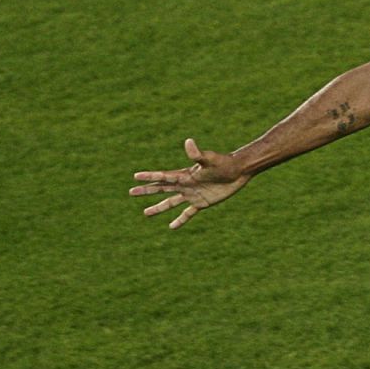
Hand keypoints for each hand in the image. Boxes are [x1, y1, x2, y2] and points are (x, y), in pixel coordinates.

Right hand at [130, 138, 249, 228]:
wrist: (239, 171)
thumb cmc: (224, 163)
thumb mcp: (209, 159)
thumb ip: (197, 153)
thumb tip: (188, 141)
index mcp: (185, 175)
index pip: (163, 177)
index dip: (149, 177)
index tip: (135, 176)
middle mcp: (186, 185)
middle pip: (162, 189)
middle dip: (147, 190)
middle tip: (131, 192)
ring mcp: (193, 194)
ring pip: (171, 202)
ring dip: (159, 207)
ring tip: (146, 213)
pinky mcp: (202, 203)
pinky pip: (188, 213)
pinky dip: (180, 220)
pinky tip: (172, 227)